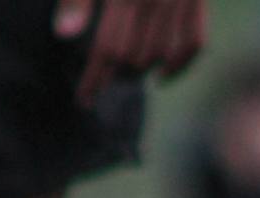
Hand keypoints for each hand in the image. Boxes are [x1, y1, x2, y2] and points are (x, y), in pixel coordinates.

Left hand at [53, 0, 207, 105]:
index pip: (108, 50)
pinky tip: (161, 76)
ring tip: (123, 75)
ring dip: (140, 72)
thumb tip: (64, 36)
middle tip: (101, 80)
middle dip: (114, 76)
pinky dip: (178, 65)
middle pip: (133, 58)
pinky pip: (194, 42)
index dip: (94, 79)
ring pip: (159, 56)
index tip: (84, 99)